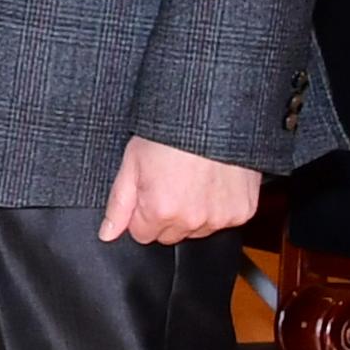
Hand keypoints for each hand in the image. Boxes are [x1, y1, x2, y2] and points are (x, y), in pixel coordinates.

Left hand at [100, 136, 261, 245]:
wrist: (210, 113)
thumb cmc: (168, 132)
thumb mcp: (132, 162)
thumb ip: (118, 205)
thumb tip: (106, 234)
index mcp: (161, 210)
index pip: (142, 235)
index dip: (141, 213)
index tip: (147, 192)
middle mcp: (192, 219)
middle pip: (171, 235)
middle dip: (167, 215)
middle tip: (170, 182)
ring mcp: (220, 217)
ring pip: (198, 230)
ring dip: (194, 213)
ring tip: (192, 179)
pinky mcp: (242, 211)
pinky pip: (225, 220)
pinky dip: (219, 206)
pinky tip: (213, 182)